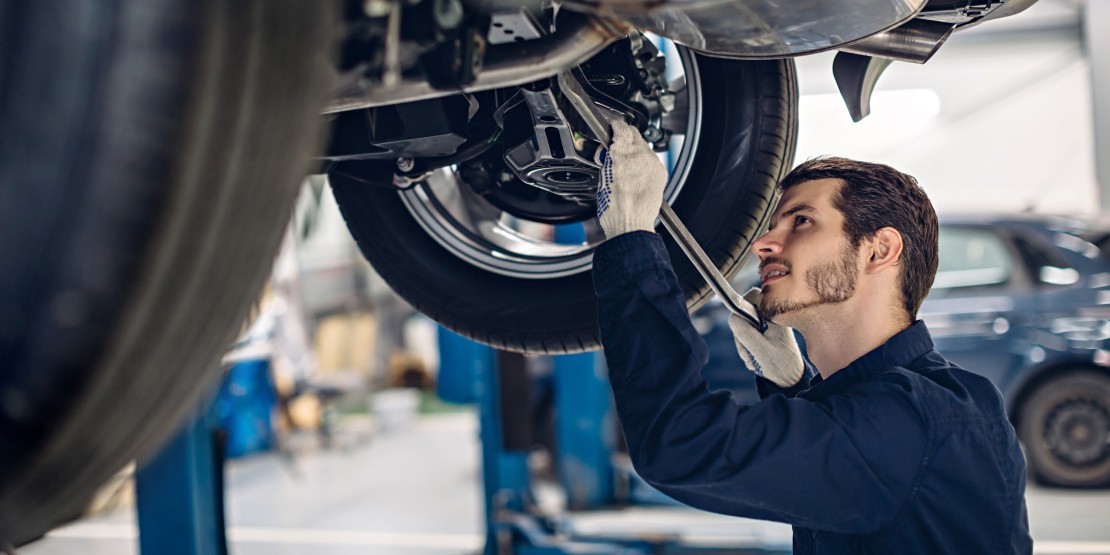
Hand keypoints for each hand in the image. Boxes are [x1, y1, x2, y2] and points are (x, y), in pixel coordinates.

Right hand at [595, 119, 667, 237]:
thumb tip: (609, 152)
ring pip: (643, 146)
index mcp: (622, 154)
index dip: (615, 126)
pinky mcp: (660, 172)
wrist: (631, 225)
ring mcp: (653, 163)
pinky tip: (635, 174)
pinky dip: (643, 162)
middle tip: (615, 148)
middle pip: (634, 134)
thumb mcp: (602, 177)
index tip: (612, 128)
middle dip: (624, 137)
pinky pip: (651, 160)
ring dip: (634, 151)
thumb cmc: (614, 208)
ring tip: (625, 166)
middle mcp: (640, 155)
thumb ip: (608, 159)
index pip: (621, 127)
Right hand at [727, 288, 804, 387]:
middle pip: (743, 313)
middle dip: (741, 333)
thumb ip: (743, 331)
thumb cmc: (779, 364)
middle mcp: (771, 316)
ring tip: (753, 358)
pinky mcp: (764, 333)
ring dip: (743, 343)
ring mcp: (767, 324)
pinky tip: (755, 357)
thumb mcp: (759, 348)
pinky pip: (746, 334)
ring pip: (743, 326)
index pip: (752, 296)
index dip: (741, 308)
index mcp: (774, 315)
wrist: (789, 378)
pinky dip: (746, 346)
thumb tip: (732, 317)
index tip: (743, 327)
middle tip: (749, 350)